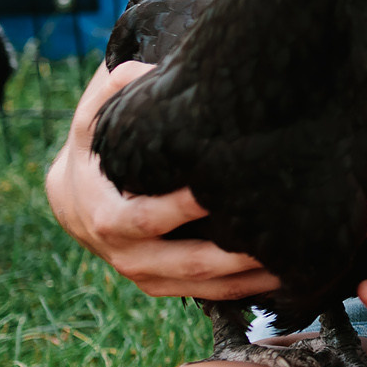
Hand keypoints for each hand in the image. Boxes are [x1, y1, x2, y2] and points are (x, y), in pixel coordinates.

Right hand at [45, 61, 272, 300]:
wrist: (71, 199)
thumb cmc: (93, 151)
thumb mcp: (90, 119)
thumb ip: (111, 90)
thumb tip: (144, 69)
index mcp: (105, 215)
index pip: (148, 217)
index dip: (184, 209)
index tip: (226, 189)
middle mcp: (126, 254)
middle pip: (186, 261)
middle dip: (233, 252)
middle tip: (278, 233)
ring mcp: (146, 276)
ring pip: (203, 286)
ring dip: (249, 279)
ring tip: (295, 263)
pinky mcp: (164, 286)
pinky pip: (208, 296)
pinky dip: (245, 290)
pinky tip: (283, 278)